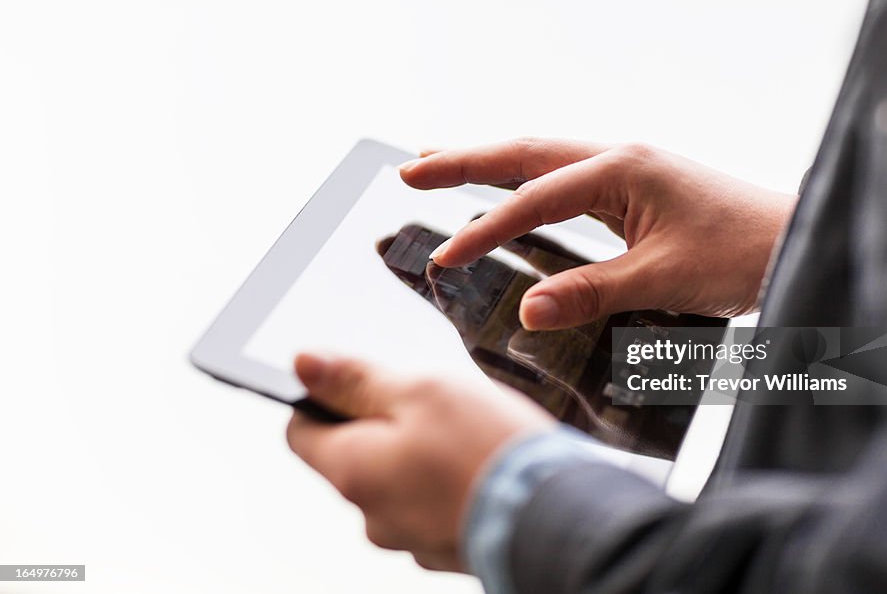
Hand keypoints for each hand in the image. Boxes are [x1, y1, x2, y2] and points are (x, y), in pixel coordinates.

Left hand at [286, 353, 554, 570]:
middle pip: (355, 455)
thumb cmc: (488, 451)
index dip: (323, 397)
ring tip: (470, 431)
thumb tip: (303, 364)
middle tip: (433, 400)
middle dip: (386, 421)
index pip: (301, 430)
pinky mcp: (448, 548)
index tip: (360, 379)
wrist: (558, 517)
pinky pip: (435, 505)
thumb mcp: (420, 391)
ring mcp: (410, 539)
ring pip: (399, 480)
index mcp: (351, 472)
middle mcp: (371, 515)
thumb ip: (357, 378)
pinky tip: (485, 463)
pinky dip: (451, 482)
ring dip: (422, 452)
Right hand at [400, 139, 796, 328]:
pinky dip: (526, 182)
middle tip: (410, 169)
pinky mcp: (635, 190)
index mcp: (623, 169)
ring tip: (438, 162)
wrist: (797, 240)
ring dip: (491, 163)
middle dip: (466, 160)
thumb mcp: (664, 279)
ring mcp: (627, 170)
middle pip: (527, 153)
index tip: (444, 258)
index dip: (485, 230)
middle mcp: (619, 159)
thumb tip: (528, 312)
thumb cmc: (744, 252)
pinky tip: (510, 190)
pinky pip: (565, 181)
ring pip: (543, 160)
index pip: (535, 199)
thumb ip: (592, 293)